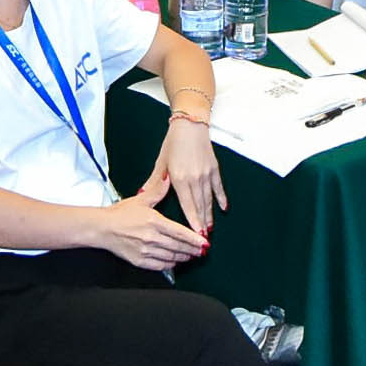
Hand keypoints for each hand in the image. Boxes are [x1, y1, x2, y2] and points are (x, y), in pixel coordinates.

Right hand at [102, 180, 207, 269]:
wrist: (102, 228)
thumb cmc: (120, 214)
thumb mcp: (140, 199)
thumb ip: (157, 190)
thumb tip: (168, 178)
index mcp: (154, 221)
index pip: (180, 233)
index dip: (194, 239)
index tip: (205, 243)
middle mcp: (152, 238)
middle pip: (178, 246)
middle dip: (193, 250)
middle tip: (202, 251)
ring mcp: (145, 251)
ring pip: (171, 257)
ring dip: (184, 257)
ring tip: (192, 256)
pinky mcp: (139, 261)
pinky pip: (160, 265)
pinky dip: (170, 264)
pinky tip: (175, 262)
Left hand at [157, 118, 226, 233]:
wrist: (190, 125)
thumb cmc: (173, 143)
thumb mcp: (161, 162)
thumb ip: (154, 181)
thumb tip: (142, 193)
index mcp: (179, 179)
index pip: (187, 206)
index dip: (192, 222)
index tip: (195, 235)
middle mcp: (194, 179)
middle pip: (199, 206)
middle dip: (201, 223)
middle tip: (202, 240)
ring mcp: (206, 174)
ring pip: (208, 199)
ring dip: (209, 215)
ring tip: (210, 228)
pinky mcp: (214, 169)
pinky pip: (218, 187)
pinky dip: (221, 198)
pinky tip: (223, 208)